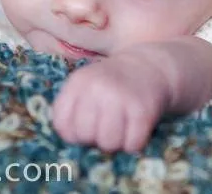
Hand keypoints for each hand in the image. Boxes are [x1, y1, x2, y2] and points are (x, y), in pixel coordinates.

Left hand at [51, 53, 170, 152]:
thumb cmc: (112, 83)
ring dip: (116, 142)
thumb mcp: (86, 85)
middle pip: (84, 135)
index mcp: (78, 81)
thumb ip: (73, 109)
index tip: (87, 125)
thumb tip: (74, 141)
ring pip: (108, 143)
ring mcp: (121, 98)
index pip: (61, 123)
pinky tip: (135, 127)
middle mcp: (97, 87)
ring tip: (121, 127)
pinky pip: (132, 144)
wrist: (149, 66)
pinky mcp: (143, 110)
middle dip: (95, 137)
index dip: (73, 132)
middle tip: (106, 125)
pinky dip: (134, 142)